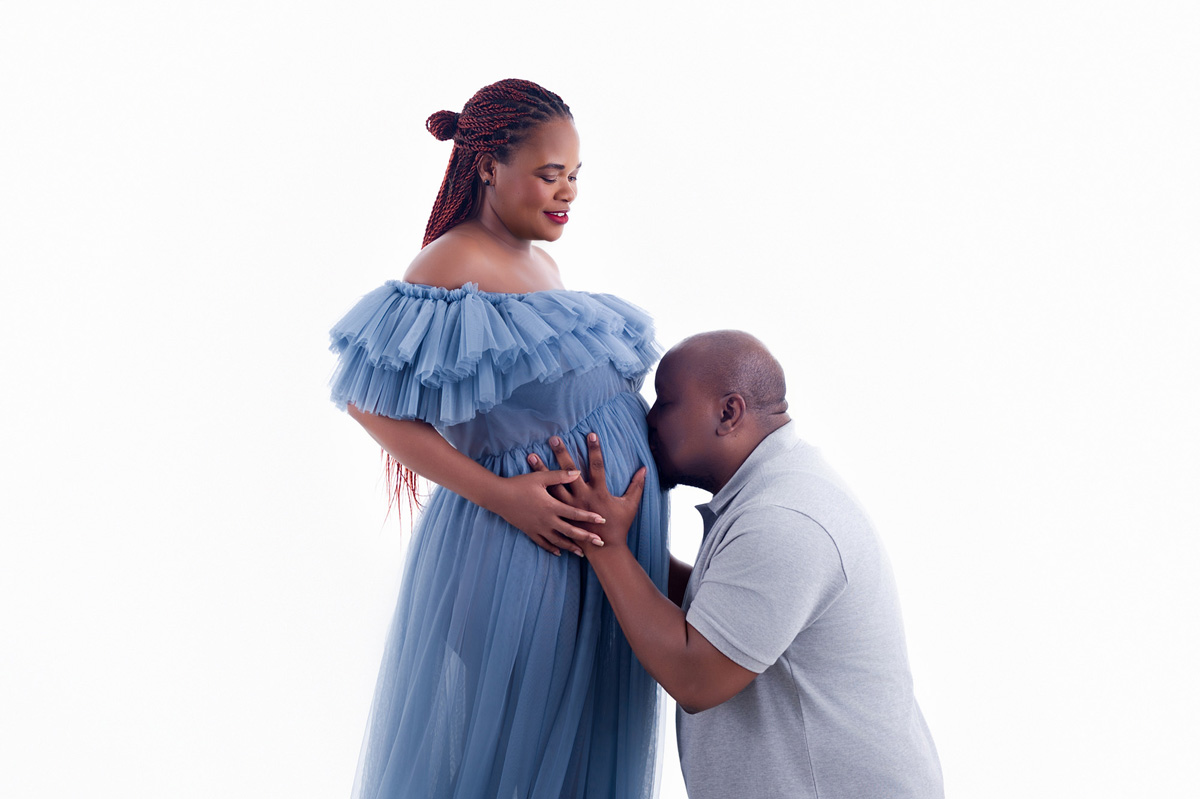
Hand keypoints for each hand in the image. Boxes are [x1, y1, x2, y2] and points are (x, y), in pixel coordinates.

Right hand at [489, 469, 606, 557]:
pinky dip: (552, 548)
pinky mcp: (529, 531)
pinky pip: (543, 543)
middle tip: (599, 543)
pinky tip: (559, 552)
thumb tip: (578, 472)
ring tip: (582, 553)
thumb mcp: (540, 478)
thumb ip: (560, 476)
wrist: (498, 497)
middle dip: (586, 537)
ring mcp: (538, 528)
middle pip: (570, 531)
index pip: (574, 513)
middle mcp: (546, 520)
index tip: (602, 520)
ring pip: (558, 540)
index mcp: (551, 506)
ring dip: (570, 547)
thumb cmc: (520, 484)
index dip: (589, 517)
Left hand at [529, 433, 645, 552]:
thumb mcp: (630, 505)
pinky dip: (539, 489)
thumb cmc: (619, 526)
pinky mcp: (561, 515)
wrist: (605, 549)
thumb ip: (637, 486)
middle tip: (554, 438)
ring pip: (553, 484)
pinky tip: (529, 479)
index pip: (597, 465)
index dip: (595, 449)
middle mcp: (582, 497)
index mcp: (599, 492)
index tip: (590, 434)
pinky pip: (547, 498)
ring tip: (531, 455)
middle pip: (569, 472)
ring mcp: (569, 507)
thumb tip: (645, 468)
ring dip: (542, 469)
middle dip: (562, 453)